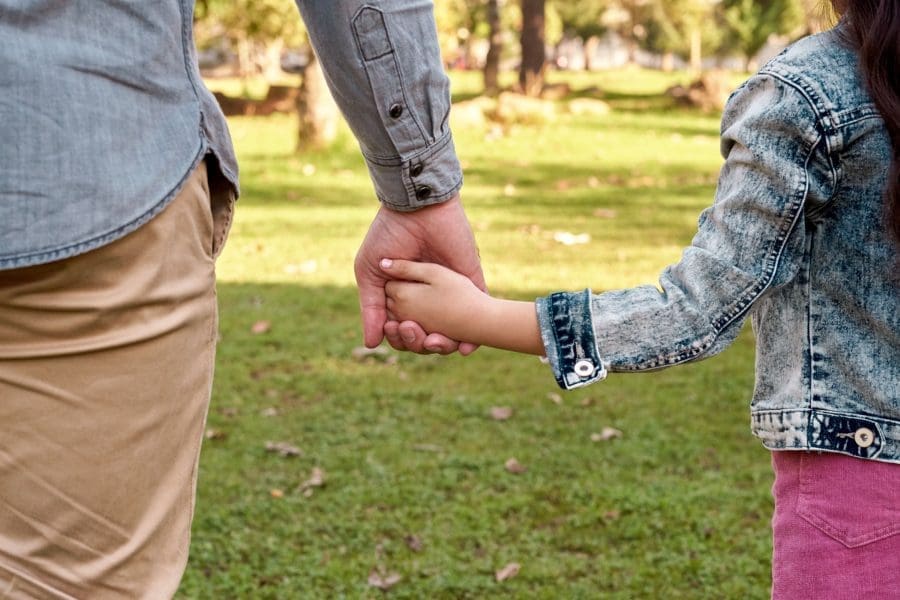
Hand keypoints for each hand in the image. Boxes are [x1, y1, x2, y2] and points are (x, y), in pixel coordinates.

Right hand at [354, 195, 485, 353]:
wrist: (417, 209)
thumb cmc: (389, 236)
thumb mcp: (370, 273)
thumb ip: (371, 308)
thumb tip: (371, 344)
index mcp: (402, 297)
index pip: (402, 331)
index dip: (398, 338)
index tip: (395, 329)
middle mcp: (427, 299)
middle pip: (425, 338)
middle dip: (417, 343)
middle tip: (412, 331)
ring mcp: (450, 293)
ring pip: (450, 333)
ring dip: (442, 346)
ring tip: (433, 342)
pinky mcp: (471, 283)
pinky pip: (477, 316)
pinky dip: (474, 339)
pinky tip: (466, 349)